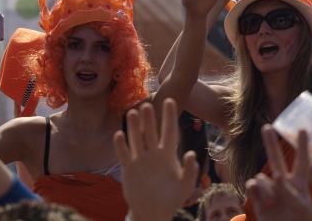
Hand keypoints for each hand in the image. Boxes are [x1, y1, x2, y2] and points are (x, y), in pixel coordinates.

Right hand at [113, 99, 198, 220]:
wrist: (153, 213)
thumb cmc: (170, 199)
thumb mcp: (185, 186)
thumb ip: (190, 171)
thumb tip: (192, 153)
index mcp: (168, 155)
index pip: (169, 132)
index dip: (169, 116)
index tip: (170, 101)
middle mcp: (153, 154)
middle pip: (150, 132)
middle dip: (149, 119)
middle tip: (147, 104)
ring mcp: (140, 160)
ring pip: (136, 139)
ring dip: (134, 127)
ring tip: (132, 112)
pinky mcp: (128, 169)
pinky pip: (124, 154)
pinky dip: (121, 146)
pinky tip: (119, 134)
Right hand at [246, 126, 311, 220]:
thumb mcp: (302, 208)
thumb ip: (289, 191)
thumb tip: (275, 177)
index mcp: (299, 184)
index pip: (303, 162)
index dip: (303, 146)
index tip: (302, 129)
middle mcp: (283, 182)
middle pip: (276, 159)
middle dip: (270, 143)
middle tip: (266, 127)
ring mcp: (270, 189)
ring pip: (263, 177)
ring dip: (266, 189)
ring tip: (272, 203)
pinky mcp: (258, 197)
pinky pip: (252, 185)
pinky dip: (254, 188)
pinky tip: (255, 192)